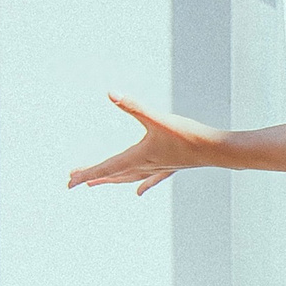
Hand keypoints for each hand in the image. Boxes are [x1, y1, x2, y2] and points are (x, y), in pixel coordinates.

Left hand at [66, 94, 225, 195]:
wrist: (216, 150)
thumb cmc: (189, 135)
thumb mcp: (158, 118)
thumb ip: (134, 106)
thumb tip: (111, 93)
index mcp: (138, 156)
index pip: (106, 167)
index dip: (85, 173)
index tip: (68, 182)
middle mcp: (145, 165)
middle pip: (113, 174)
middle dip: (92, 176)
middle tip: (73, 180)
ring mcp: (158, 168)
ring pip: (128, 177)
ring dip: (112, 180)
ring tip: (96, 184)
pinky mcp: (170, 166)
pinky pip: (150, 179)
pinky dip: (141, 185)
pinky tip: (138, 192)